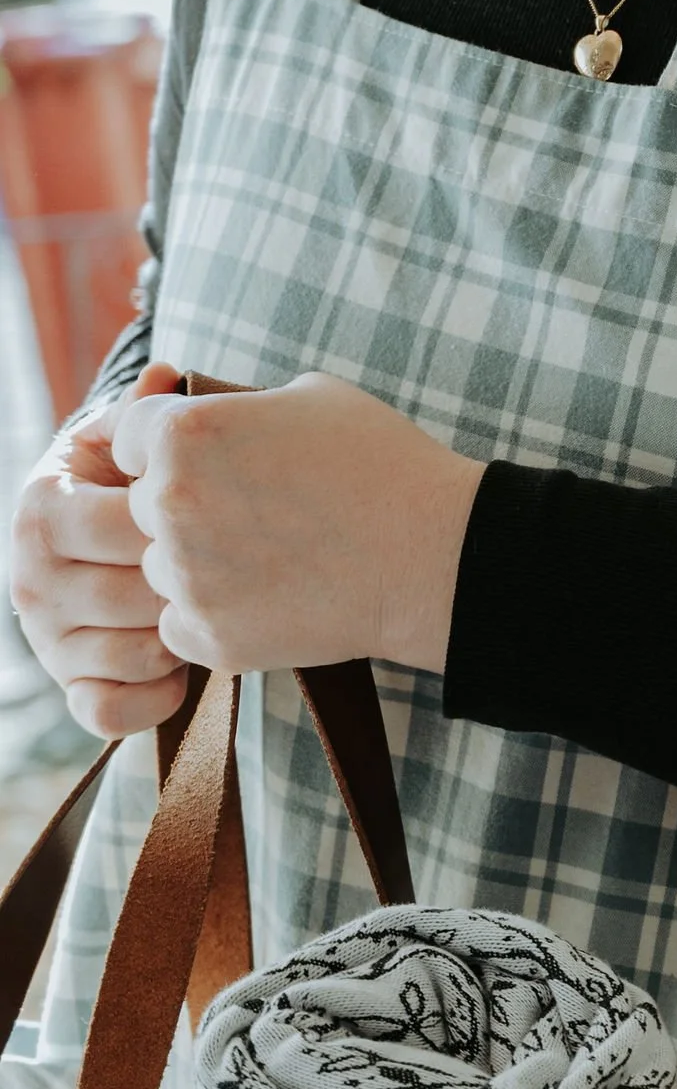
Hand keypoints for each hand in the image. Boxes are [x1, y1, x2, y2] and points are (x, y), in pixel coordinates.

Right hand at [8, 361, 191, 736]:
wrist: (108, 531)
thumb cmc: (132, 479)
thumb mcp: (131, 442)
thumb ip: (146, 415)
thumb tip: (167, 374)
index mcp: (42, 509)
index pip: (124, 527)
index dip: (186, 525)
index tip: (226, 511)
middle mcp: (28, 579)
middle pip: (136, 594)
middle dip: (194, 582)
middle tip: (235, 565)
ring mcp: (45, 640)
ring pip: (134, 653)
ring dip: (187, 635)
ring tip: (210, 607)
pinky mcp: (68, 688)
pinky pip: (111, 714)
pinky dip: (156, 698)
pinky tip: (187, 667)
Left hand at [109, 374, 484, 680]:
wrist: (433, 557)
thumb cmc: (383, 465)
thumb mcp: (309, 397)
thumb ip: (236, 407)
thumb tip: (211, 417)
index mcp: (186, 433)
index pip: (131, 437)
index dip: (171, 447)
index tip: (213, 462)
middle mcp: (171, 502)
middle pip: (142, 506)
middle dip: (187, 508)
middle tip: (254, 514)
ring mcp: (187, 575)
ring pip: (161, 568)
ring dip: (200, 565)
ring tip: (272, 557)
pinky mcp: (210, 634)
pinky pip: (180, 624)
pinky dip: (215, 616)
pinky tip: (270, 598)